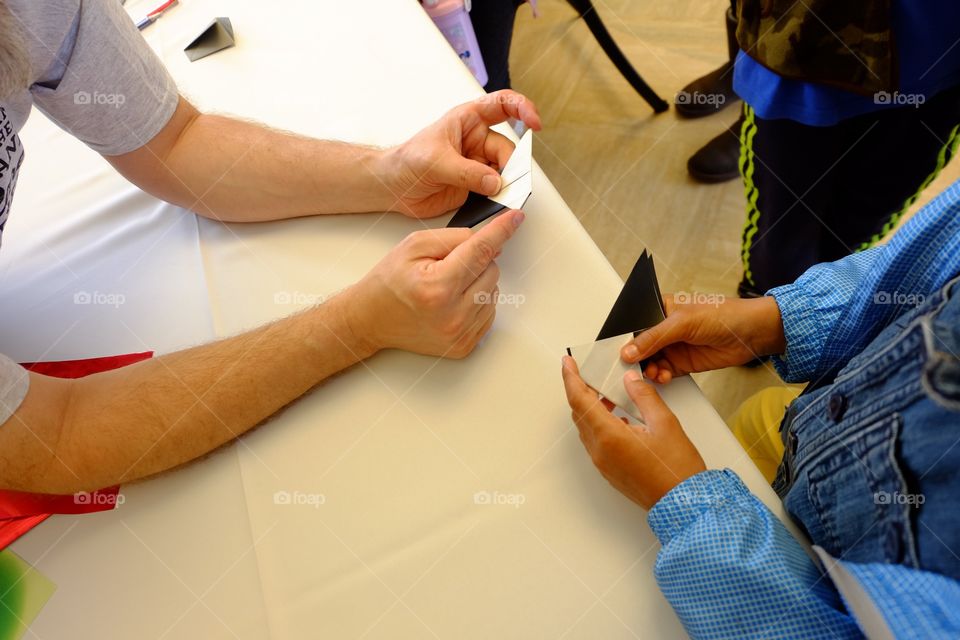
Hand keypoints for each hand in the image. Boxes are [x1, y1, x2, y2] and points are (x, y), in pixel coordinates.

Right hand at [347, 209, 523, 356]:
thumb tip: (488, 238)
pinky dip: (477, 302)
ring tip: (448, 285)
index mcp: (437, 287)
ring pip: (493, 292)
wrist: (371, 320)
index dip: (501, 230)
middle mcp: (452, 315)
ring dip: (477, 282)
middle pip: (492, 270)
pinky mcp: (464, 346)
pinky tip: (454, 301)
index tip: (516, 219)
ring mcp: (459, 334)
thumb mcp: (414, 245)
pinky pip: (489, 313)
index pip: (481, 251)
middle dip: (477, 260)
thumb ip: (454, 238)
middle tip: (450, 264)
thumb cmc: (389, 283)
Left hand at [383, 91, 541, 217]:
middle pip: (508, 149)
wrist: (392, 186)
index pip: (503, 105)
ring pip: (505, 172)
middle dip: (511, 165)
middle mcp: (477, 140)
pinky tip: (495, 201)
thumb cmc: (406, 161)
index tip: (534, 123)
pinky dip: (499, 197)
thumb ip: (466, 172)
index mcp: (468, 120)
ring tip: (499, 194)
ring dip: (506, 183)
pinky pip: (496, 190)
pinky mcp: (475, 186)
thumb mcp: (435, 161)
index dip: (523, 109)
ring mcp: (478, 164)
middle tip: (506, 180)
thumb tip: (494, 182)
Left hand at [561, 356, 705, 509]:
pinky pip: (596, 441)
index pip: (579, 400)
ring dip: (591, 408)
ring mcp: (603, 463)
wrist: (684, 504)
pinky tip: (618, 417)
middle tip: (588, 373)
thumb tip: (630, 380)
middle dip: (580, 390)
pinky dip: (600, 424)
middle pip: (579, 413)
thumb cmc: (677, 470)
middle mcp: (600, 451)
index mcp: (609, 436)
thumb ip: (644, 396)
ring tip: (607, 393)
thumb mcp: (665, 423)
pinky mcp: (610, 471)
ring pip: (586, 428)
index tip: (568, 363)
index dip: (571, 378)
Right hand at [620, 295, 786, 382]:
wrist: (751, 334)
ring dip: (648, 369)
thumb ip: (653, 337)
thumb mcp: (682, 322)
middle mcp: (663, 328)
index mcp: (659, 309)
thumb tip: (629, 351)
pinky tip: (663, 376)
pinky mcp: (682, 363)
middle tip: (631, 366)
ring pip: (649, 361)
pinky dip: (660, 377)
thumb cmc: (722, 314)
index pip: (634, 324)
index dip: (624, 338)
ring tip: (652, 372)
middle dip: (634, 358)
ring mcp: (672, 346)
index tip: (617, 351)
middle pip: (639, 346)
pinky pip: (663, 372)